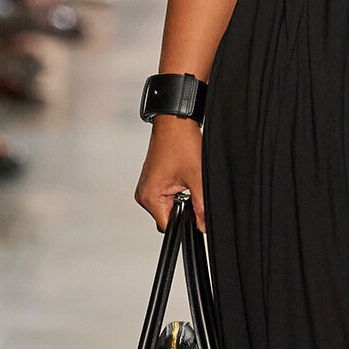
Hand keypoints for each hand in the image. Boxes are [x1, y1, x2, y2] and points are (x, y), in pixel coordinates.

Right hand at [134, 116, 204, 231]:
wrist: (174, 121)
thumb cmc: (181, 142)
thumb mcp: (197, 177)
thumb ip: (202, 207)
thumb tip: (204, 226)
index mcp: (150, 197)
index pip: (168, 226)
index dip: (185, 223)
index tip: (197, 214)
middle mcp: (144, 194)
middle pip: (168, 217)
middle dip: (184, 210)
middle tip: (193, 190)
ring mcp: (146, 187)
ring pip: (168, 207)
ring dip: (181, 199)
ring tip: (187, 179)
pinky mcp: (152, 180)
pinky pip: (166, 196)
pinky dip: (177, 192)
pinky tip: (183, 177)